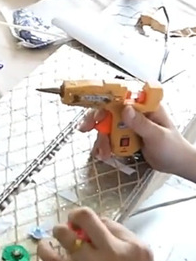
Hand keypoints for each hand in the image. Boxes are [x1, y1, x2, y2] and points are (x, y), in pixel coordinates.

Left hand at [38, 207, 166, 260]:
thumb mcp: (142, 260)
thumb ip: (122, 241)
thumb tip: (94, 227)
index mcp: (134, 245)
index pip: (106, 221)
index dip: (96, 224)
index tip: (93, 232)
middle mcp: (114, 250)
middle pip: (86, 217)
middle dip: (75, 216)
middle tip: (72, 222)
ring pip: (66, 234)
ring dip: (60, 231)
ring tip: (60, 233)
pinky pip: (54, 259)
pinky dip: (44, 250)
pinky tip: (43, 245)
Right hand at [81, 104, 195, 176]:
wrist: (176, 164)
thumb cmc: (172, 148)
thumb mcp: (157, 136)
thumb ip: (141, 123)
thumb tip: (124, 108)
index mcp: (146, 106)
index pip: (122, 97)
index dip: (105, 100)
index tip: (94, 110)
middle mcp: (135, 112)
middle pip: (109, 110)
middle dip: (96, 120)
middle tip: (84, 129)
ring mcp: (129, 123)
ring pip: (107, 125)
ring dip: (101, 138)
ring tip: (102, 153)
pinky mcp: (126, 135)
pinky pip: (110, 136)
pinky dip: (104, 144)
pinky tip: (102, 153)